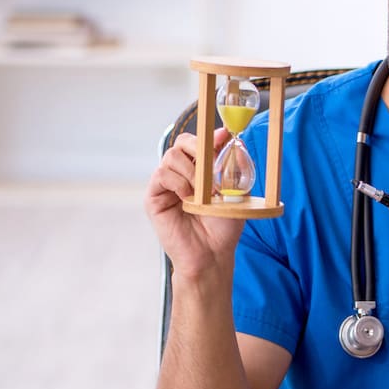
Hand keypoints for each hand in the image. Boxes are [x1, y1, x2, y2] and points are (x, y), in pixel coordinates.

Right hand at [145, 128, 245, 278]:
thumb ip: (231, 167)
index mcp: (200, 170)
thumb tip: (231, 138)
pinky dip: (178, 182)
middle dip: (198, 147)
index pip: (199, 142)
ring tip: (202, 192)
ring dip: (191, 170)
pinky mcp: (154, 197)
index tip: (225, 135)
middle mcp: (181, 174)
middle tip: (211, 165)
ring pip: (171, 156)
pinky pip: (161, 174)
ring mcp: (166, 184)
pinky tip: (188, 198)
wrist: (212, 254)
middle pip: (182, 142)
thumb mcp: (234, 193)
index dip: (210, 136)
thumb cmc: (223, 226)